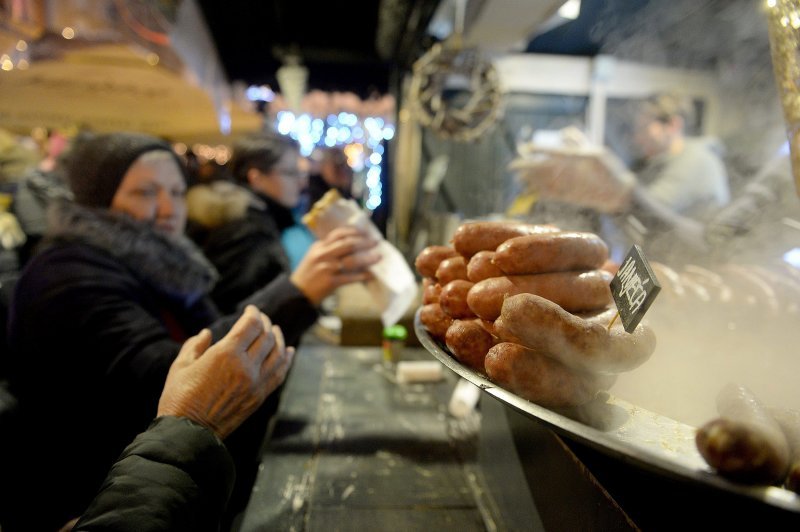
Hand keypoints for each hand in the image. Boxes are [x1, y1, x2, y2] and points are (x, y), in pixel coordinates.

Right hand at [157, 305, 294, 438]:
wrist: (189, 433)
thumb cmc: (179, 398)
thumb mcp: (180, 366)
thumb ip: (195, 345)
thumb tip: (207, 333)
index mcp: (226, 354)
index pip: (251, 325)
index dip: (253, 313)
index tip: (250, 309)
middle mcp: (246, 366)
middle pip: (267, 336)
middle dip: (265, 323)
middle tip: (261, 318)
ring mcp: (256, 383)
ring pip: (278, 354)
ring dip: (279, 339)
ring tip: (276, 331)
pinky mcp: (259, 397)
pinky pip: (279, 374)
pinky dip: (286, 361)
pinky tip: (288, 352)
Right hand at [290, 225, 380, 305]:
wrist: (295, 293)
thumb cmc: (308, 275)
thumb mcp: (314, 257)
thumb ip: (329, 250)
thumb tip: (352, 246)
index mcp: (319, 246)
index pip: (338, 234)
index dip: (354, 232)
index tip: (366, 232)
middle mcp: (323, 255)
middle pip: (347, 244)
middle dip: (364, 242)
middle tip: (376, 242)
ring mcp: (326, 268)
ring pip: (351, 260)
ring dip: (367, 258)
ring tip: (378, 256)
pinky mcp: (330, 282)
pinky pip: (350, 277)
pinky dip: (361, 276)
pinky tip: (370, 275)